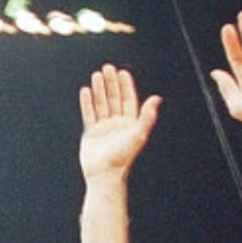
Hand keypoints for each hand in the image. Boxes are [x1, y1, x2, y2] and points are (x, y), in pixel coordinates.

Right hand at [78, 64, 160, 181]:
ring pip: (101, 104)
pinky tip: (85, 91)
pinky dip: (87, 102)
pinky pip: (89, 114)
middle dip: (111, 83)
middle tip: (107, 68)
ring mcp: (103, 128)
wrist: (104, 175)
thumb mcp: (138, 134)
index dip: (126, 86)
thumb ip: (146, 116)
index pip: (128, 100)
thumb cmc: (122, 157)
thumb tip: (156, 98)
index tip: (122, 72)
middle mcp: (117, 124)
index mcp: (130, 124)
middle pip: (114, 99)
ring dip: (99, 89)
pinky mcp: (91, 133)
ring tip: (96, 75)